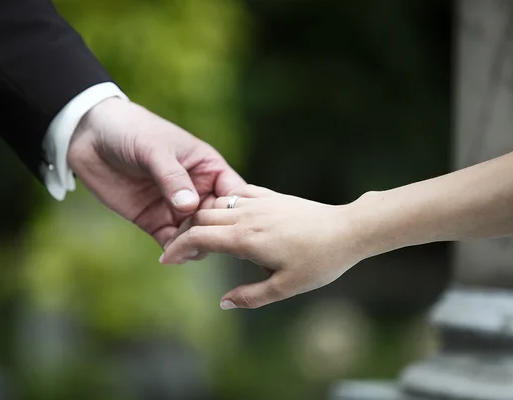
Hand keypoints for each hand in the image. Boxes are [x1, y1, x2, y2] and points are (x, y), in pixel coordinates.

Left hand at [67, 98, 244, 246]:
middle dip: (216, 234)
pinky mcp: (153, 221)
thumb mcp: (155, 149)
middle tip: (208, 243)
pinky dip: (174, 251)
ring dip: (195, 246)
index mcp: (208, 167)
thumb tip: (190, 207)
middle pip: (217, 220)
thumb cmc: (131, 130)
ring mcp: (175, 208)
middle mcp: (197, 190)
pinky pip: (170, 242)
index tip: (239, 226)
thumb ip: (172, 178)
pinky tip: (172, 255)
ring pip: (196, 236)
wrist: (90, 137)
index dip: (239, 211)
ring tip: (187, 250)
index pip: (234, 193)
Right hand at [160, 185, 365, 308]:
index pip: (198, 238)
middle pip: (200, 217)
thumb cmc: (319, 261)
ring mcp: (259, 203)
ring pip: (216, 204)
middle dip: (182, 233)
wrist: (347, 230)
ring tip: (197, 235)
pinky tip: (223, 214)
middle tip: (177, 251)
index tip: (165, 260)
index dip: (177, 248)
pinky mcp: (271, 197)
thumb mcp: (286, 287)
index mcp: (246, 239)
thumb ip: (251, 297)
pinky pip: (236, 193)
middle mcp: (247, 216)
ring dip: (200, 218)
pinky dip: (221, 203)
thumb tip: (223, 302)